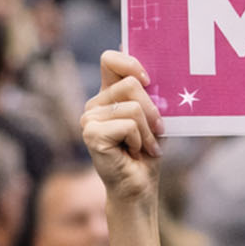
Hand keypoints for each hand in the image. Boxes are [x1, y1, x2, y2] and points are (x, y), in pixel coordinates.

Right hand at [82, 51, 163, 204]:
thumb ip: (149, 91)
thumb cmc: (147, 152)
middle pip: (130, 85)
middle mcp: (95, 104)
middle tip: (155, 131)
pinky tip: (133, 153)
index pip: (110, 59)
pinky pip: (128, 125)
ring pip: (132, 107)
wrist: (139, 186)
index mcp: (108, 95)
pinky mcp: (91, 134)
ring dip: (147, 131)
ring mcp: (89, 119)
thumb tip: (142, 64)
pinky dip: (139, 141)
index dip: (130, 62)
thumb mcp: (153, 116)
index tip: (147, 80)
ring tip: (144, 146)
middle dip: (152, 110)